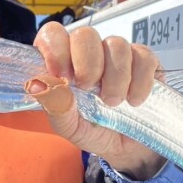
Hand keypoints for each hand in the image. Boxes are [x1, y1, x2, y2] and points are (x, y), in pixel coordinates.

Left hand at [27, 22, 164, 179]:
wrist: (128, 148)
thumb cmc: (93, 131)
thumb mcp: (68, 125)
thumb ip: (53, 104)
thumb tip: (38, 84)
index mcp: (63, 63)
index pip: (53, 34)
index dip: (56, 48)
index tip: (63, 76)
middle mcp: (88, 53)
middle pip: (85, 34)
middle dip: (88, 63)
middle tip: (89, 89)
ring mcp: (117, 54)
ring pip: (116, 44)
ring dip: (115, 78)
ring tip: (113, 103)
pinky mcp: (144, 61)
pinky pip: (143, 56)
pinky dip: (139, 82)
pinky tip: (134, 101)